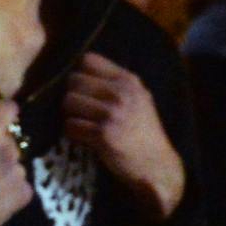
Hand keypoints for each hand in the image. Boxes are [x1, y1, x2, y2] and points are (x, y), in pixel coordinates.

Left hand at [62, 53, 184, 219]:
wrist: (157, 165)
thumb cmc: (144, 132)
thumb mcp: (139, 98)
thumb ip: (116, 84)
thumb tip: (80, 71)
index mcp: (129, 81)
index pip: (88, 60)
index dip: (80, 74)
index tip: (84, 89)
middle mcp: (121, 93)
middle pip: (74, 80)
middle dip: (72, 96)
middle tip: (80, 111)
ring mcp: (111, 114)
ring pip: (68, 102)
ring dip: (70, 115)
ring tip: (82, 124)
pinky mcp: (102, 135)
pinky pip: (70, 126)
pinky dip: (72, 133)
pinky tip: (84, 138)